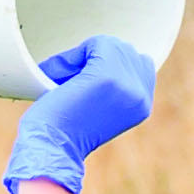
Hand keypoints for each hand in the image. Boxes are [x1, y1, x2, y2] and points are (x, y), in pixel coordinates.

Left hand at [5, 34, 158, 191]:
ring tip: (67, 85)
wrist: (51, 149)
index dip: (110, 65)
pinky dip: (74, 56)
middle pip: (124, 50)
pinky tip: (63, 80)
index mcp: (143, 104)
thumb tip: (110, 49)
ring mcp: (127, 84)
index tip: (87, 89)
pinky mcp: (108, 76)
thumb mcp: (100, 107)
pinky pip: (96, 44)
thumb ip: (115, 84)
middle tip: (71, 86)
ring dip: (82, 58)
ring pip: (109, 45)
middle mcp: (141, 95)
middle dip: (94, 59)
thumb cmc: (64, 130)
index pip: (140, 62)